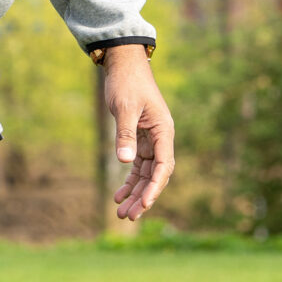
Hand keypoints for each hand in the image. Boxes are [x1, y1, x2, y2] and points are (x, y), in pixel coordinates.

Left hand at [101, 47, 175, 222]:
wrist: (123, 64)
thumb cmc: (126, 83)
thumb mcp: (124, 108)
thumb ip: (125, 134)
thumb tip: (124, 161)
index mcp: (164, 131)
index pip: (163, 167)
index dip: (154, 188)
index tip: (143, 205)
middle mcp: (161, 138)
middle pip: (155, 175)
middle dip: (142, 197)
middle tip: (127, 217)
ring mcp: (151, 140)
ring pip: (145, 174)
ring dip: (135, 193)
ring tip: (121, 213)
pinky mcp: (140, 138)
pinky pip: (137, 165)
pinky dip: (129, 180)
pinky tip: (118, 194)